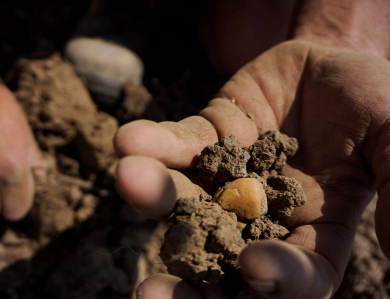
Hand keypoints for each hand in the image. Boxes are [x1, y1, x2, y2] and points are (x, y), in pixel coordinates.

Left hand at [114, 40, 389, 297]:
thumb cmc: (373, 102)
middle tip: (151, 294)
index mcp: (315, 231)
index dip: (277, 279)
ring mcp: (226, 177)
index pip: (297, 274)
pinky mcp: (204, 138)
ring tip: (130, 180)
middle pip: (220, 262)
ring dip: (154, 196)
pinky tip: (129, 140)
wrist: (330, 63)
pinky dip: (154, 144)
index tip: (254, 266)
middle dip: (185, 281)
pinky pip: (176, 146)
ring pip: (185, 200)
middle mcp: (261, 215)